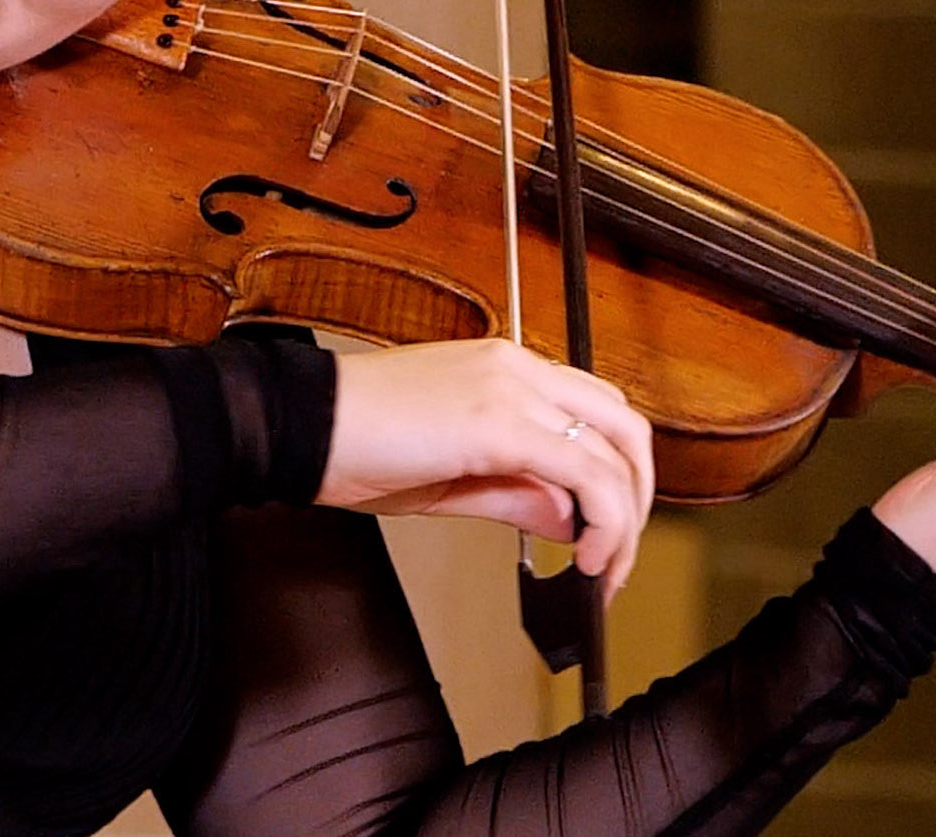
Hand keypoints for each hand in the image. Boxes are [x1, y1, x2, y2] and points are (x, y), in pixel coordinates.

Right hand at [320, 339, 655, 600]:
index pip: (594, 412)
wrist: (297, 426)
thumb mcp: (451, 476)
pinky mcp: (500, 423)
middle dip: (638, 498)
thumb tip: (569, 517)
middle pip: (624, 427)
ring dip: (626, 517)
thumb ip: (517, 493)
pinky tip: (586, 555)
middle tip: (620, 554)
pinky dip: (604, 519)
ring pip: (616, 448)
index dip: (615, 476)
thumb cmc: (352, 444)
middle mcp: (518, 369)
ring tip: (606, 566)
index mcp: (505, 370)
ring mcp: (512, 389)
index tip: (603, 532)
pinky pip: (584, 472)